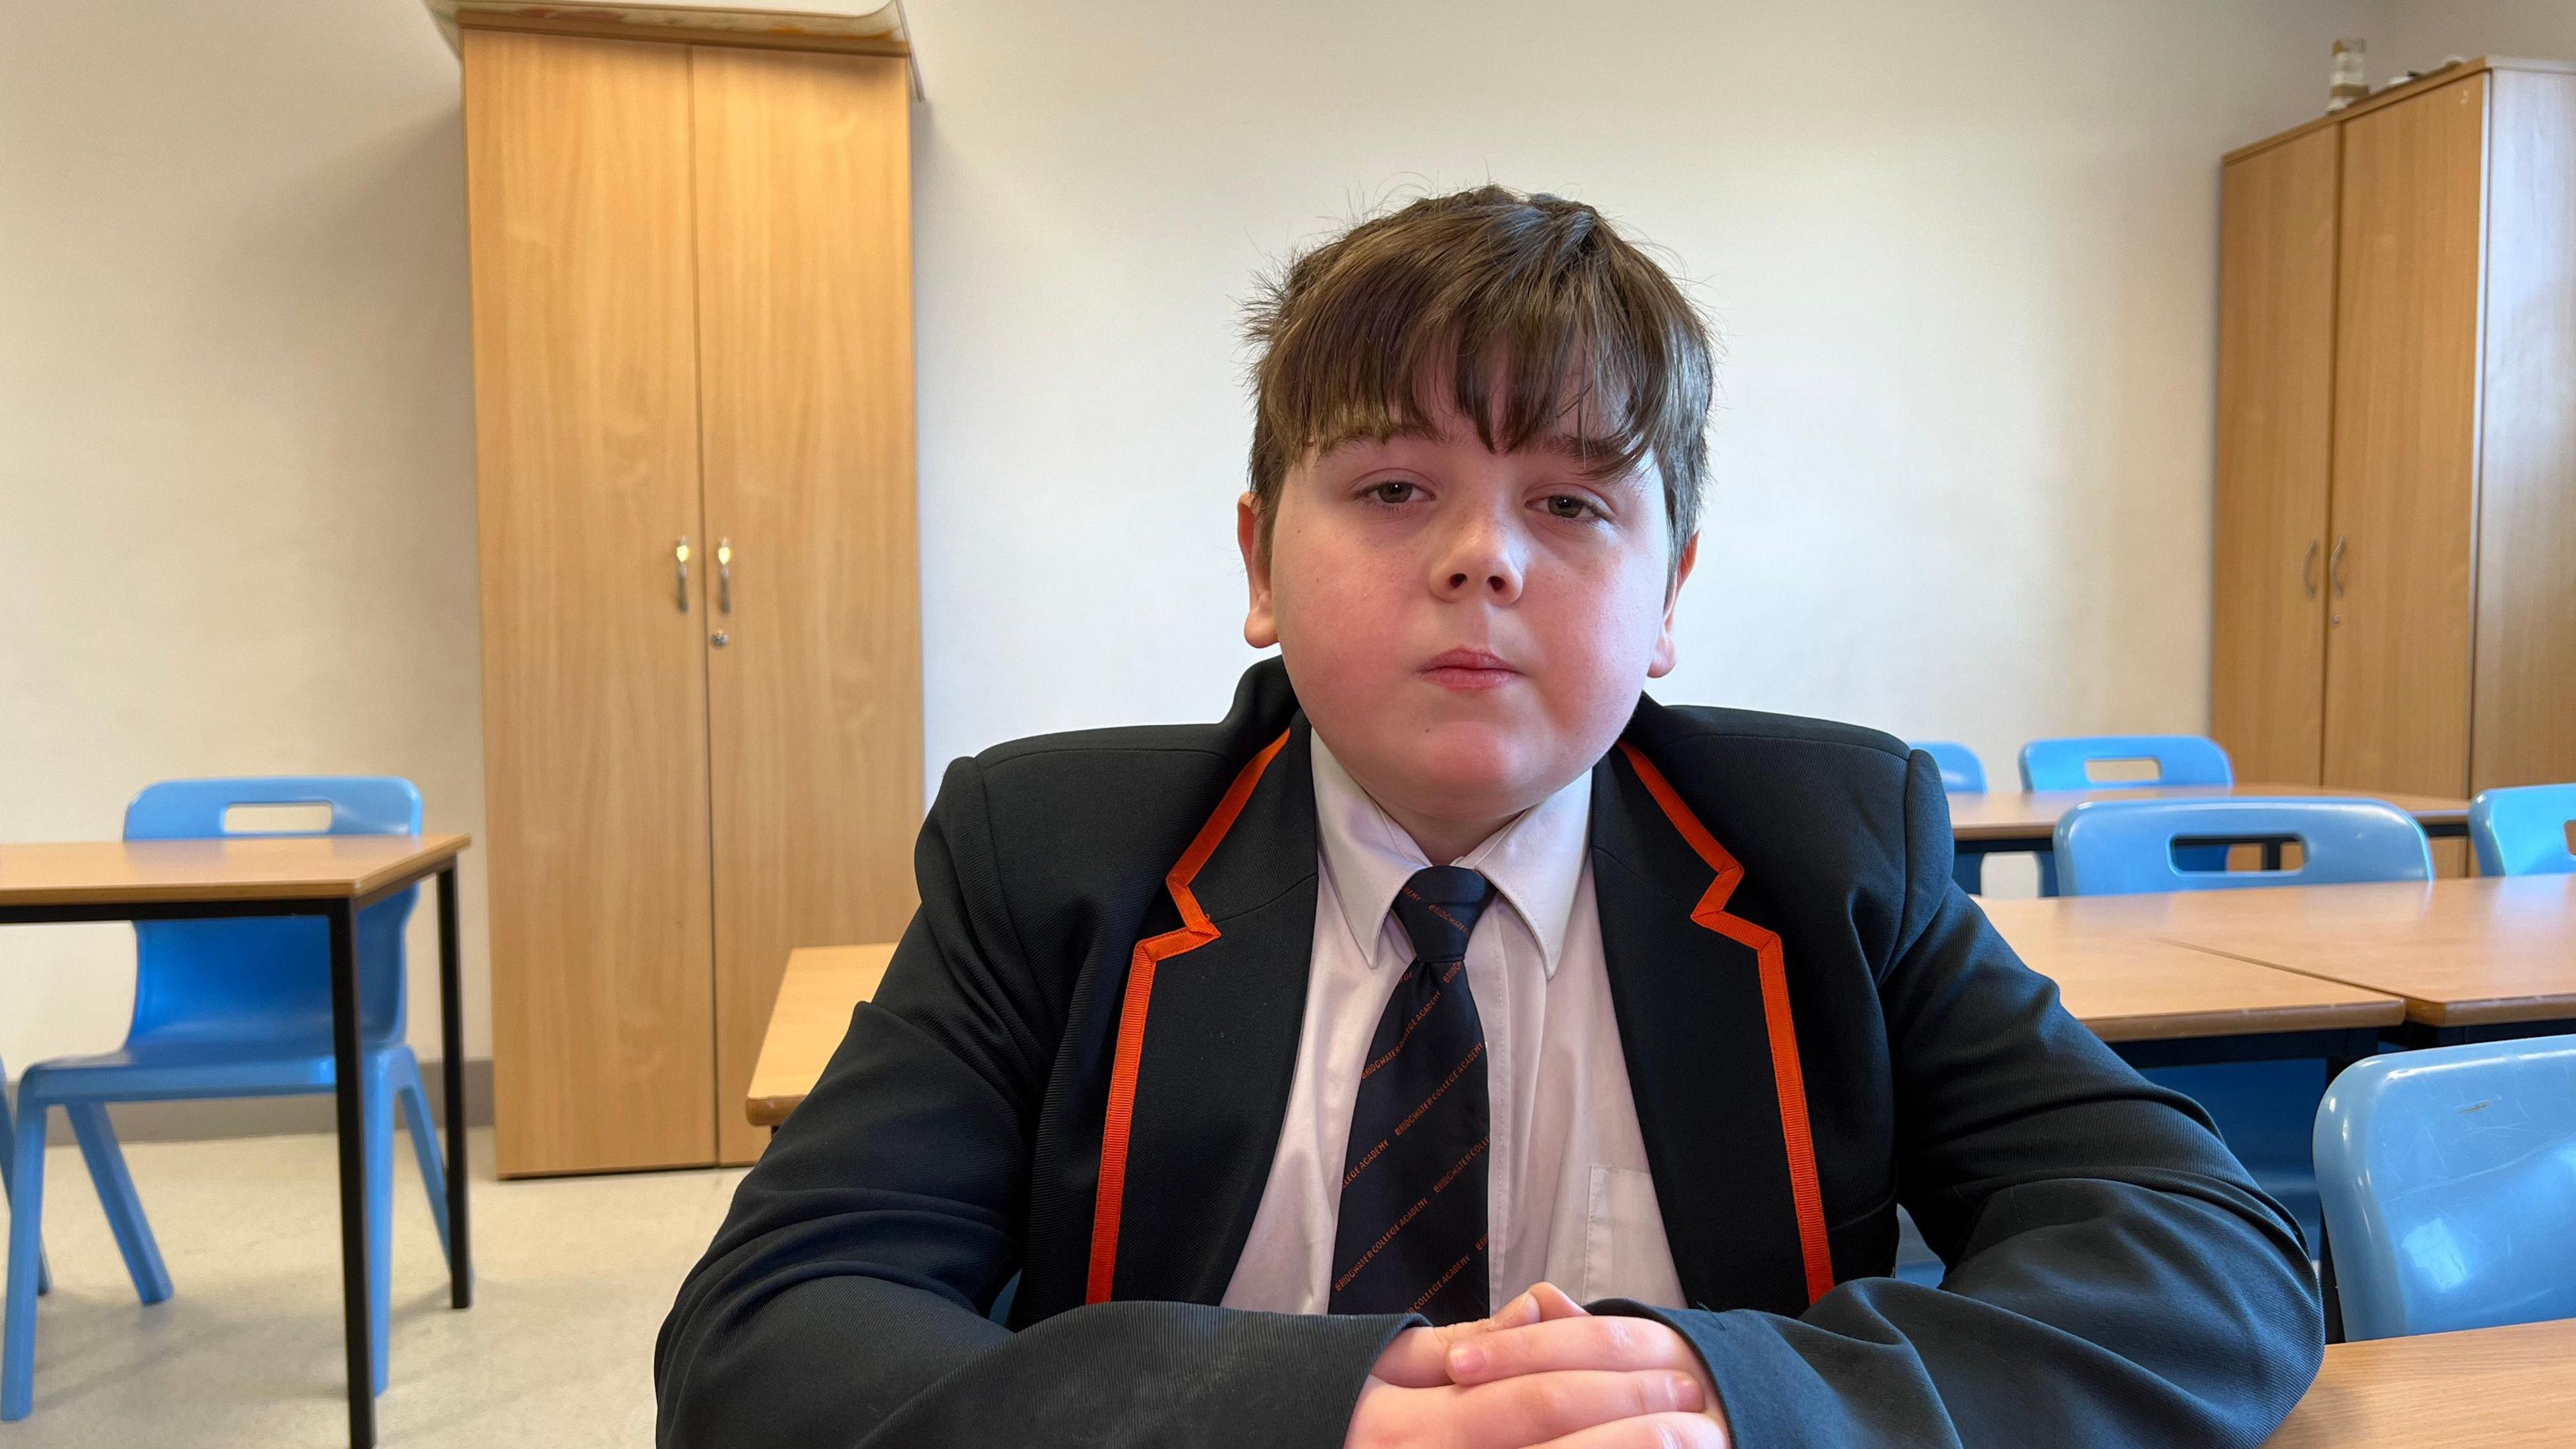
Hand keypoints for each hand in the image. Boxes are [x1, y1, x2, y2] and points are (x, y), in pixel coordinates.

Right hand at [1342, 1288, 1725, 1447]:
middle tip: (1700, 1415)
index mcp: (1412, 1424)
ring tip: (1693, 1448)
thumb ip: (1466, 1341)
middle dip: (1635, 1431)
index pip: (1529, 1397)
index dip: (1607, 1385)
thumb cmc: (1349, 1418)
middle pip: (1552, 1446)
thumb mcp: (1388, 1366)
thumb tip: (1540, 1310)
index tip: (1671, 1372)